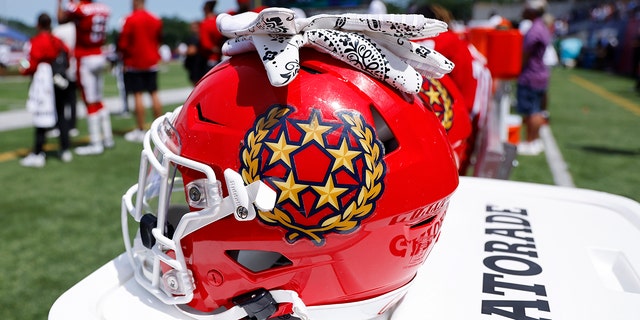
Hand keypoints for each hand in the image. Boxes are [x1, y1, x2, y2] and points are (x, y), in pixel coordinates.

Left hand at [218, 8, 453, 93]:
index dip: (397, 30)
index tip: (428, 32)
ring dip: (415, 62)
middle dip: (414, 54)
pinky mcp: (351, 57)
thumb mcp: (260, 34)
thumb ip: (254, 36)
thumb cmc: (267, 32)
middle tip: (444, 67)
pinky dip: (399, 72)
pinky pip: (379, 63)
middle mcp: (346, 33)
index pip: (368, 28)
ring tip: (445, 72)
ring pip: (388, 52)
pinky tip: (419, 88)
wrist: (272, 31)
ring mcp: (351, 45)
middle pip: (386, 42)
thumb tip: (242, 45)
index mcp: (331, 26)